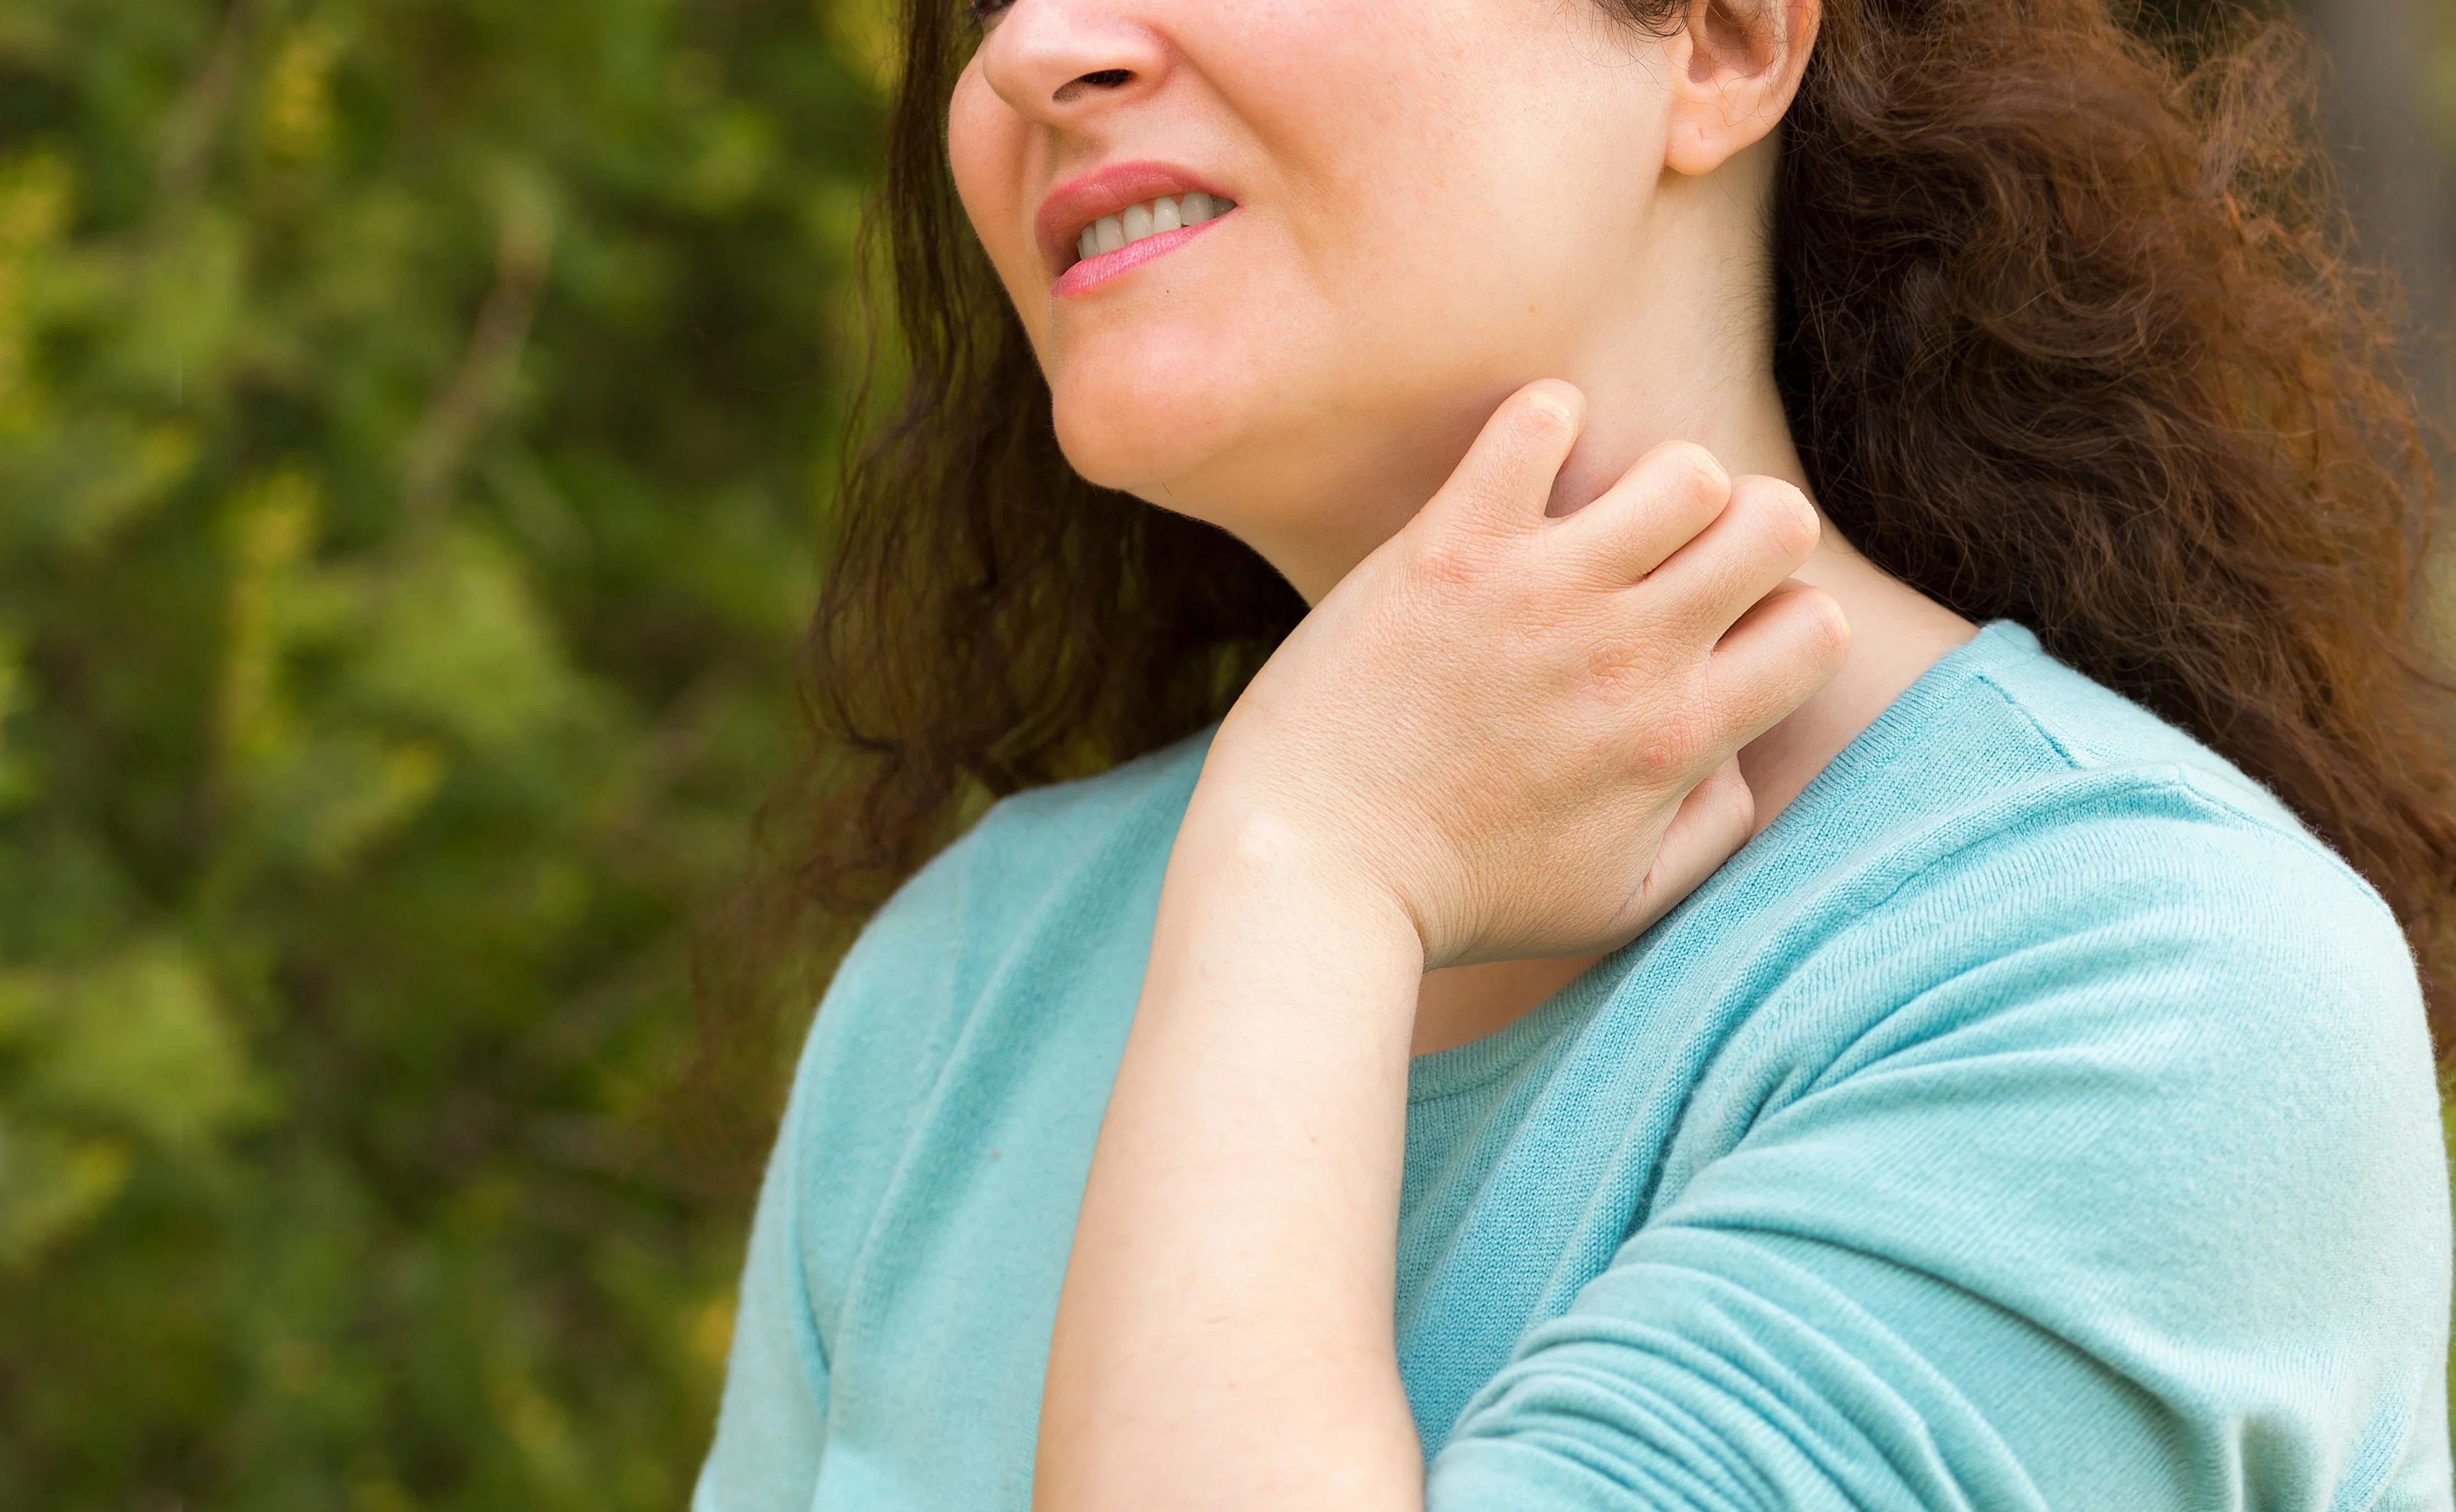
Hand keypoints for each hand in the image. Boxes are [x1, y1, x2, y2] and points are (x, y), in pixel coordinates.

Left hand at [1194, 379, 1848, 970]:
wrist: (1311, 876)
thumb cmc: (1458, 899)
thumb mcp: (1615, 903)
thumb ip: (1711, 833)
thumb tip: (1740, 748)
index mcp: (1676, 739)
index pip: (1820, 628)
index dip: (1781, 621)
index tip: (1717, 637)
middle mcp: (1628, 656)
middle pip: (1779, 523)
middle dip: (1747, 529)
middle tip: (1673, 562)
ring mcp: (1540, 594)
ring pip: (1685, 468)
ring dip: (1656, 480)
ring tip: (1598, 520)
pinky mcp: (1449, 548)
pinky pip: (1537, 422)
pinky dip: (1543, 423)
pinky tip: (1518, 472)